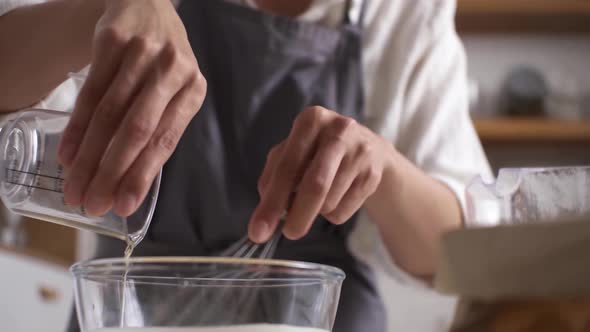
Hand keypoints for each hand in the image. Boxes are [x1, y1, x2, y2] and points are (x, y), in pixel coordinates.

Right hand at [59, 0, 205, 216]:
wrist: (147, 5)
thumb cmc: (162, 61)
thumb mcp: (174, 91)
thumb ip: (159, 129)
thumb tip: (129, 183)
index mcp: (193, 90)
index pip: (165, 140)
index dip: (142, 175)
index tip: (123, 206)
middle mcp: (172, 71)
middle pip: (136, 131)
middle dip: (111, 173)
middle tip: (91, 203)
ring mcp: (143, 55)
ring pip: (110, 115)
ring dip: (89, 157)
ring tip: (74, 186)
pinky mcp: (114, 42)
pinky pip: (91, 91)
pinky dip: (77, 127)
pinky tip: (67, 153)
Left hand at [249, 106, 394, 241]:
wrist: (369, 149)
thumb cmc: (318, 151)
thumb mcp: (293, 153)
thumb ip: (273, 177)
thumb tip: (265, 213)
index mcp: (311, 120)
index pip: (287, 167)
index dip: (271, 202)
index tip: (258, 231)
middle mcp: (338, 130)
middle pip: (316, 185)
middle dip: (298, 216)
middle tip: (288, 235)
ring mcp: (360, 152)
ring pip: (330, 202)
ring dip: (315, 212)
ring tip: (317, 198)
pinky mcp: (373, 174)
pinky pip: (344, 210)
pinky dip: (332, 214)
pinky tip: (336, 198)